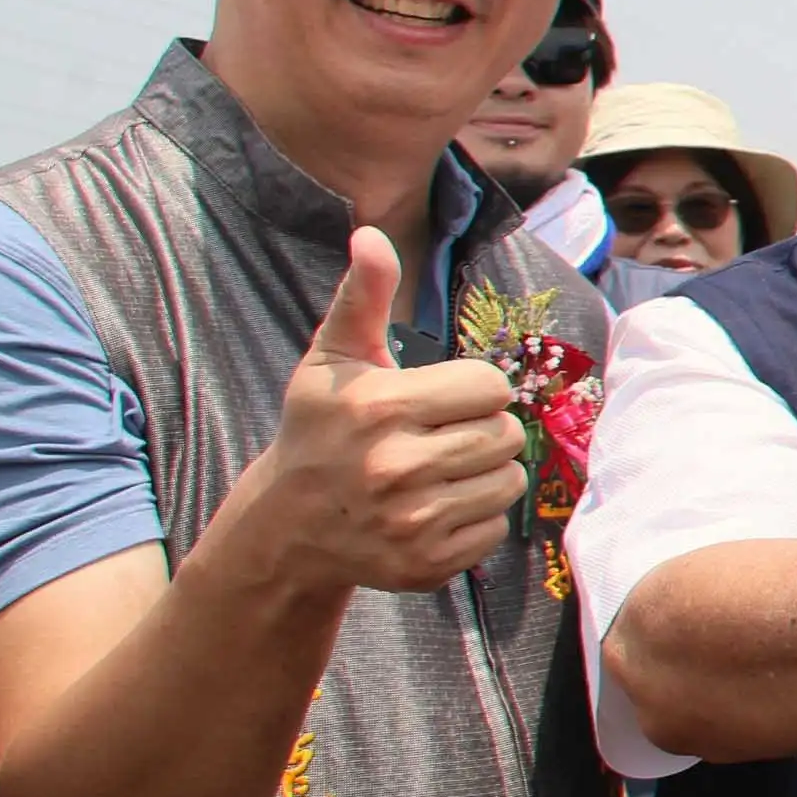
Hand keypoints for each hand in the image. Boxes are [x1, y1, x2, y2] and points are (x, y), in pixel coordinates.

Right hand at [247, 228, 530, 594]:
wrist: (287, 526)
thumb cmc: (318, 429)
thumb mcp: (332, 359)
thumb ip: (364, 296)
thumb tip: (370, 233)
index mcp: (380, 408)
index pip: (491, 387)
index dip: (473, 390)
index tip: (440, 399)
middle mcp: (396, 467)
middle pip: (507, 435)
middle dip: (483, 430)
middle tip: (441, 437)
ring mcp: (412, 521)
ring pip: (509, 482)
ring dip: (486, 473)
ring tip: (440, 470)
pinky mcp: (426, 563)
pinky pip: (496, 528)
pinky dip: (476, 517)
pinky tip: (435, 507)